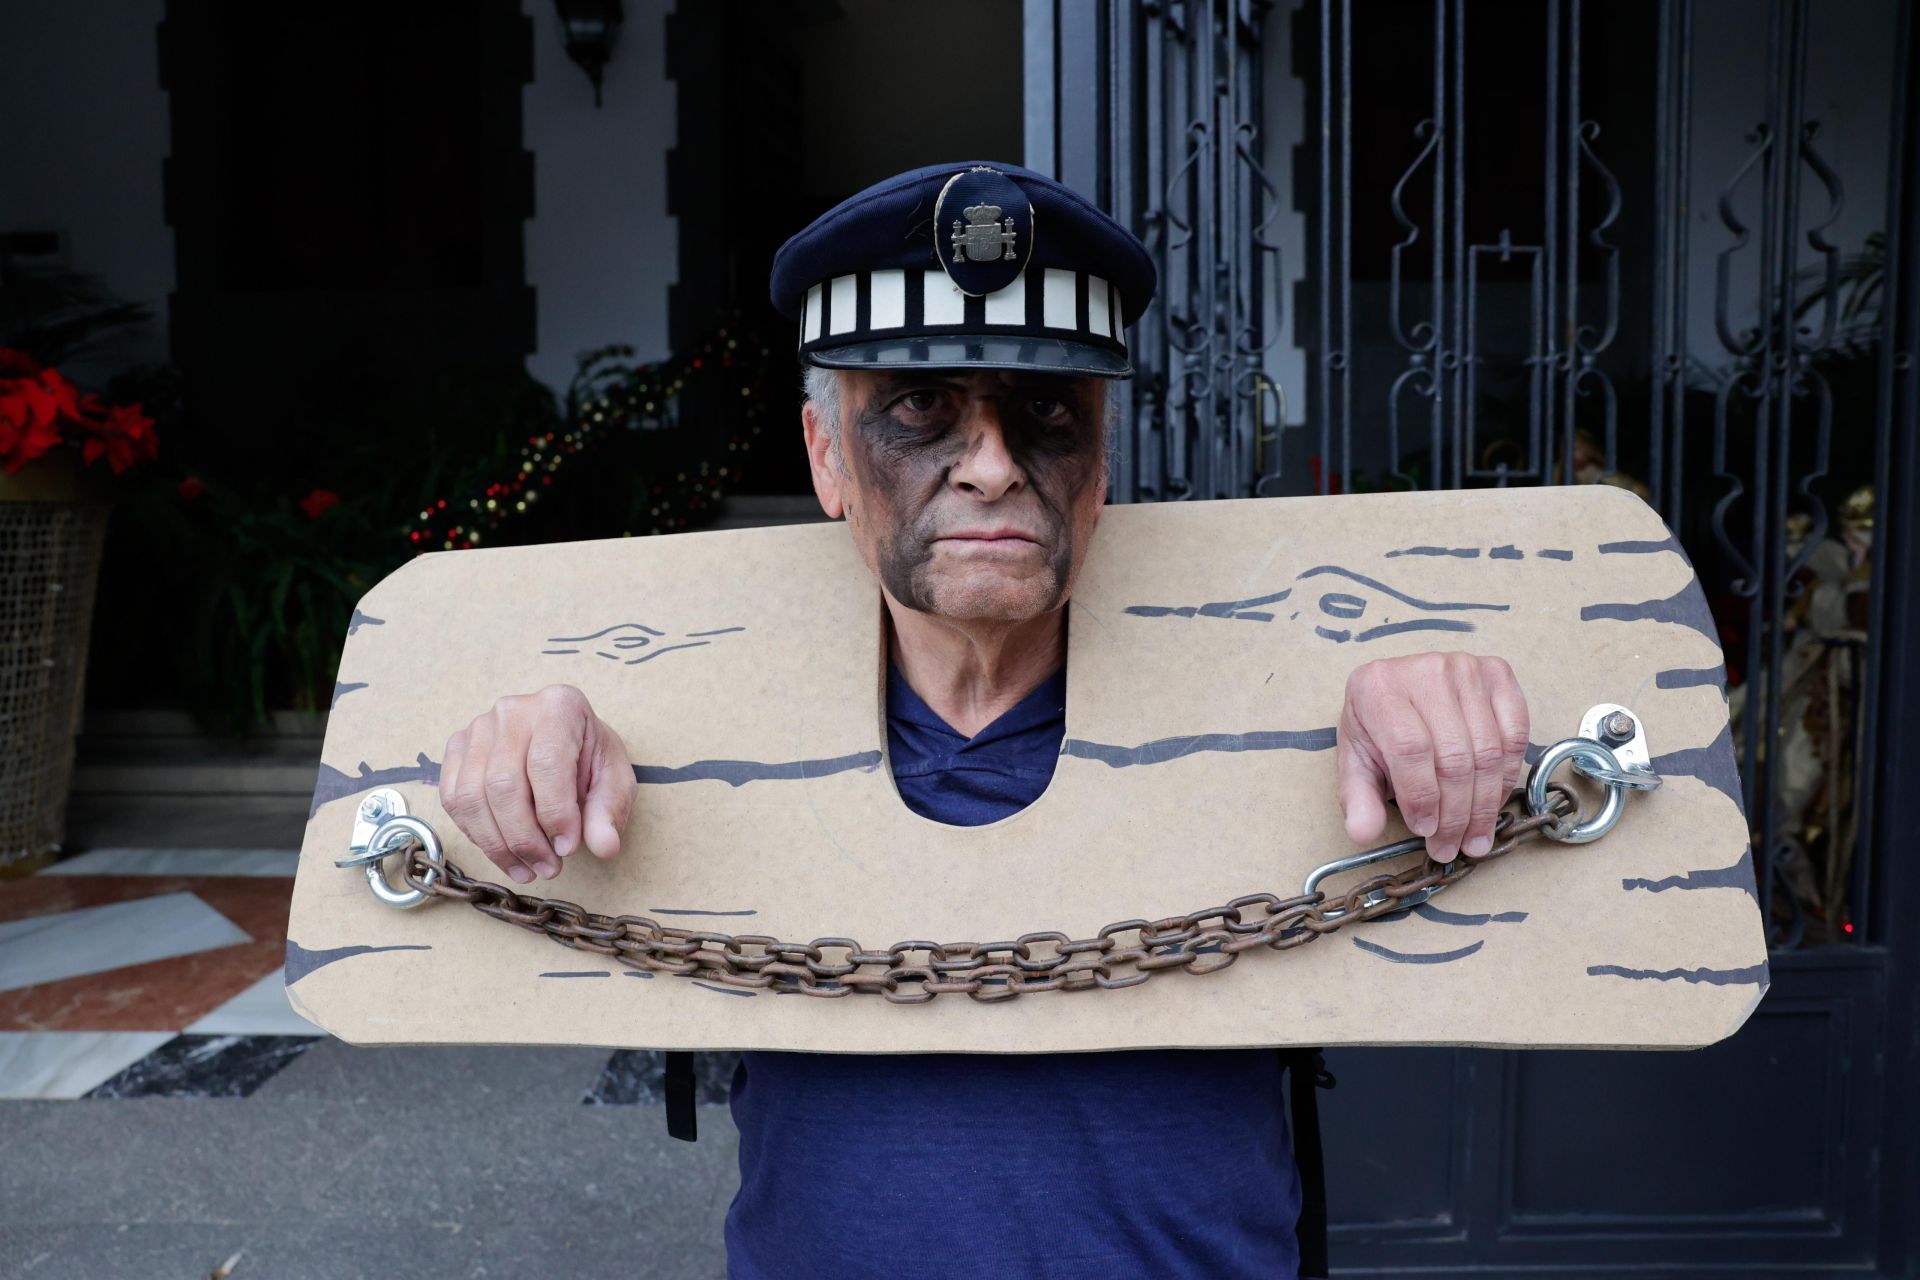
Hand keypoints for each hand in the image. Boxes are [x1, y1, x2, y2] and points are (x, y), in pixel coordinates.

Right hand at [438, 684, 635, 883]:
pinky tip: (504, 852)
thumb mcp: (615, 782)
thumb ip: (609, 813)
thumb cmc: (591, 760)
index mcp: (560, 706)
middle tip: (548, 867)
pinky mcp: (458, 748)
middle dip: (524, 838)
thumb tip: (604, 847)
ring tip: (528, 868)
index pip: (546, 763)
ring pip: (471, 797)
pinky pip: (453, 800)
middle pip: (502, 784)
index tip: (567, 848)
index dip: (555, 814)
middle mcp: (513, 710)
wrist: (567, 743)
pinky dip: (476, 835)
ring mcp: (479, 728)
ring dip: (498, 845)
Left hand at [1335, 653, 1529, 862]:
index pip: (1410, 748)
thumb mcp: (1357, 762)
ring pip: (1488, 751)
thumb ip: (1358, 798)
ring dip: (1484, 805)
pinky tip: (1493, 801)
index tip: (1425, 830)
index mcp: (1378, 688)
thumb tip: (1363, 832)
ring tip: (1474, 838)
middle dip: (1456, 814)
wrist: (1400, 691)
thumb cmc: (1378, 728)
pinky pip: (1515, 734)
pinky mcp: (1497, 674)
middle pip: (1454, 755)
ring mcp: (1465, 669)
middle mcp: (1425, 671)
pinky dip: (1508, 776)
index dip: (1422, 797)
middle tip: (1451, 847)